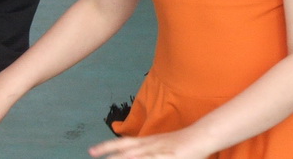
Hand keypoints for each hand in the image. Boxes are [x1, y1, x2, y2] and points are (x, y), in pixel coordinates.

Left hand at [88, 128, 209, 158]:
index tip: (91, 150)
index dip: (107, 146)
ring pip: (137, 156)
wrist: (201, 135)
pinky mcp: (168, 156)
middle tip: (92, 153)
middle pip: (125, 148)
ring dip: (123, 158)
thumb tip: (134, 153)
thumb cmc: (182, 144)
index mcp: (147, 141)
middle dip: (109, 154)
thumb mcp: (163, 146)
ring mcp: (159, 150)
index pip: (123, 143)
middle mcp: (150, 144)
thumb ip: (150, 152)